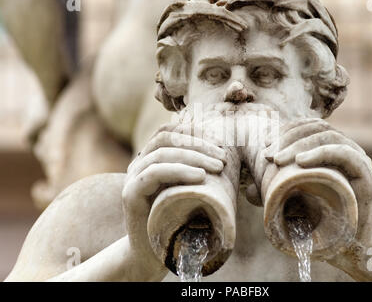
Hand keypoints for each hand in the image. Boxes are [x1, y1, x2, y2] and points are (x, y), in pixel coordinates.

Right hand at [122, 125, 226, 268]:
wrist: (154, 254)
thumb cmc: (180, 221)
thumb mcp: (192, 190)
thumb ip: (200, 171)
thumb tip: (226, 153)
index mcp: (153, 158)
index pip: (170, 132)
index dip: (195, 132)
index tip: (220, 143)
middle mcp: (139, 164)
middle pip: (165, 137)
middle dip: (198, 143)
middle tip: (223, 157)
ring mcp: (132, 178)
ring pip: (161, 152)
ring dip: (194, 156)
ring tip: (218, 166)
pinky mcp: (130, 194)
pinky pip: (153, 173)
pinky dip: (179, 170)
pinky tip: (200, 176)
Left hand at [264, 118, 371, 244]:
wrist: (343, 248)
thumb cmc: (316, 222)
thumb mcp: (287, 202)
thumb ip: (270, 193)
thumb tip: (247, 191)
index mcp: (330, 149)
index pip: (308, 127)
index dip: (285, 131)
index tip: (265, 145)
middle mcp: (346, 150)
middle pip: (317, 128)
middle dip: (288, 137)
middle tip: (268, 155)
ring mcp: (359, 161)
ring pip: (329, 136)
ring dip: (299, 144)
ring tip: (278, 160)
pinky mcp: (366, 175)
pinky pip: (345, 154)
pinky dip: (320, 152)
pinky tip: (300, 162)